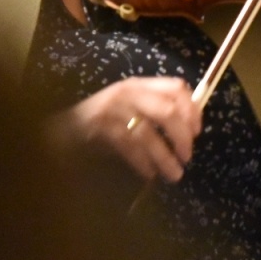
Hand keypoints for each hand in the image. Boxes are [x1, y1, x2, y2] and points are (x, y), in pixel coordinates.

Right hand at [58, 76, 201, 182]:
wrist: (62, 130)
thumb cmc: (102, 122)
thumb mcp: (132, 109)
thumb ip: (156, 113)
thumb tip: (189, 131)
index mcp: (140, 85)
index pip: (176, 87)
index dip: (192, 109)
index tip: (198, 132)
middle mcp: (129, 92)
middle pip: (167, 111)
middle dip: (182, 136)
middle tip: (188, 157)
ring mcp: (113, 108)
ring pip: (148, 133)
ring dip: (165, 157)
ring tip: (174, 174)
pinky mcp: (100, 127)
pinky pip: (129, 147)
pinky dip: (142, 162)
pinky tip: (149, 173)